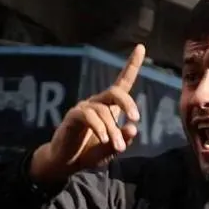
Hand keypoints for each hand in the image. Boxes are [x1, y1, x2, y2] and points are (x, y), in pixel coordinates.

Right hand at [30, 45, 144, 184]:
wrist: (67, 162)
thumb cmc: (90, 152)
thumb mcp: (112, 149)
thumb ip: (123, 139)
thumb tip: (133, 128)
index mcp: (110, 107)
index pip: (122, 82)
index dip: (132, 65)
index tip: (140, 47)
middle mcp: (97, 103)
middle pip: (116, 91)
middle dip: (128, 103)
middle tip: (136, 118)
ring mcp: (84, 108)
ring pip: (104, 111)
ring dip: (113, 130)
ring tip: (117, 147)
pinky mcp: (73, 116)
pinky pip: (88, 116)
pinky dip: (99, 128)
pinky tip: (105, 140)